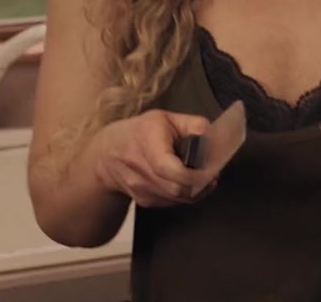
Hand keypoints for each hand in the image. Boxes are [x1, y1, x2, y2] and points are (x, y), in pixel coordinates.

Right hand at [92, 109, 217, 206]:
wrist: (106, 154)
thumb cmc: (141, 132)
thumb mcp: (166, 118)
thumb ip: (194, 125)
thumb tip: (213, 140)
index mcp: (147, 140)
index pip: (168, 168)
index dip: (193, 174)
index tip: (210, 170)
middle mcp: (139, 166)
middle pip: (176, 188)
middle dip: (199, 183)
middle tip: (210, 173)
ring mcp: (139, 187)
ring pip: (177, 198)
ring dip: (194, 190)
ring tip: (200, 175)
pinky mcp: (143, 201)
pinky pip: (172, 202)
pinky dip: (184, 194)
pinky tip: (185, 181)